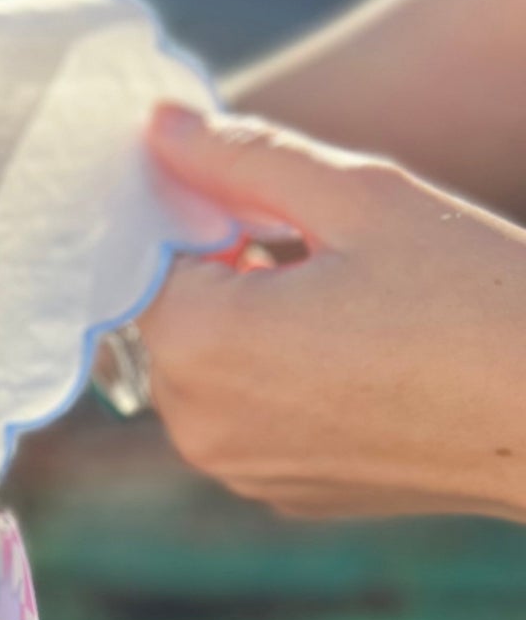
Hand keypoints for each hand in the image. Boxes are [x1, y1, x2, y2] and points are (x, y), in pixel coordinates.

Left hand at [136, 105, 525, 521]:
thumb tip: (157, 124)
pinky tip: (358, 355)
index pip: (140, 260)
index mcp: (198, 345)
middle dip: (218, 271)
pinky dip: (277, 380)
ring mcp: (239, 470)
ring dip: (247, 324)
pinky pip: (249, 417)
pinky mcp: (284, 495)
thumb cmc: (478, 298)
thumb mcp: (359, 198)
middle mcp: (195, 423)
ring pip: (206, 369)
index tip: (251, 198)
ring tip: (346, 300)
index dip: (189, 217)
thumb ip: (242, 158)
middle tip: (312, 244)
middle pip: (167, 318)